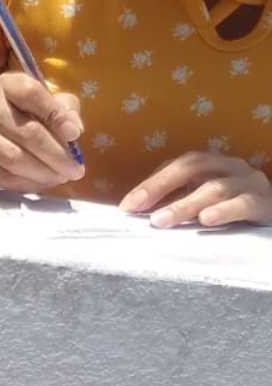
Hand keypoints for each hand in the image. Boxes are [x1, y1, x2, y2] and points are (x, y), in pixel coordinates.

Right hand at [0, 72, 84, 193]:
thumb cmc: (19, 118)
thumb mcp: (44, 104)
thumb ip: (64, 110)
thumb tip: (74, 129)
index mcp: (8, 84)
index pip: (33, 95)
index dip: (56, 115)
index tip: (75, 134)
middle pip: (27, 132)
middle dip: (56, 155)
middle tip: (75, 170)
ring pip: (15, 159)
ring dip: (43, 173)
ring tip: (61, 177)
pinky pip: (4, 177)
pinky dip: (28, 183)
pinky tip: (43, 183)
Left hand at [121, 150, 271, 228]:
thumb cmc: (234, 212)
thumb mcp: (204, 202)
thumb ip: (176, 202)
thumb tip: (136, 212)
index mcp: (213, 164)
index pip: (178, 165)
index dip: (152, 183)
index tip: (127, 206)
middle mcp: (230, 167)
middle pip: (194, 167)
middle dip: (162, 188)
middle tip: (139, 211)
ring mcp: (249, 183)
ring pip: (215, 188)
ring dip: (186, 205)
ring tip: (162, 221)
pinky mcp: (265, 204)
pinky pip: (243, 204)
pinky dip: (224, 211)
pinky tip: (206, 220)